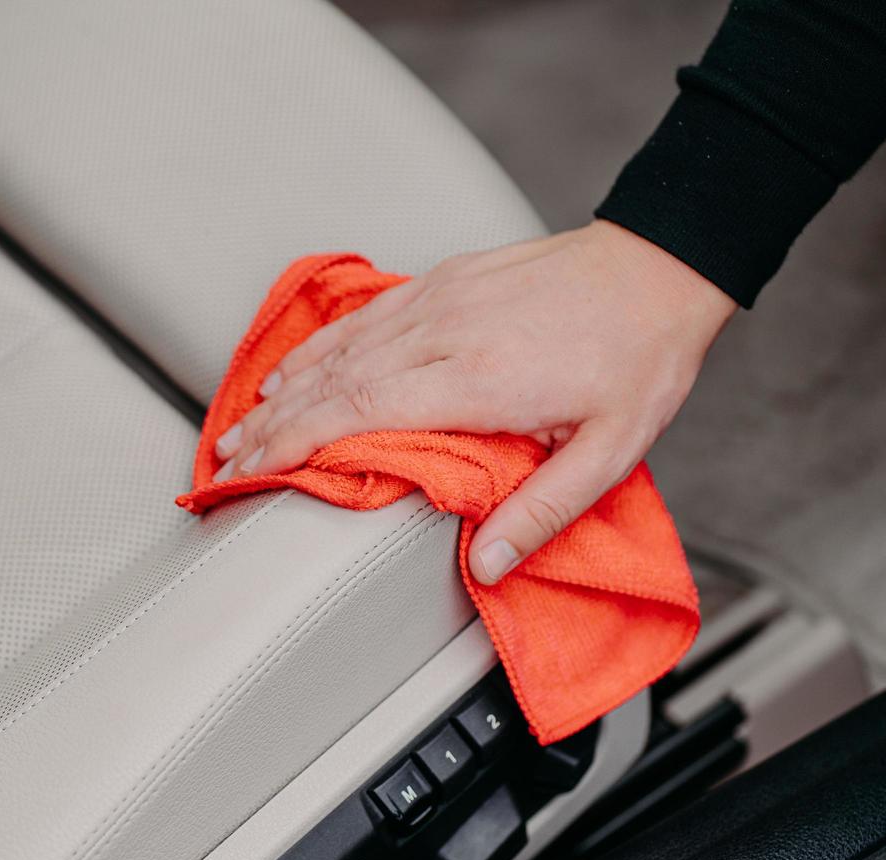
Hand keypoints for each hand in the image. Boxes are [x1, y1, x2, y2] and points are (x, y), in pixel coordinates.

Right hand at [213, 220, 736, 584]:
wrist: (659, 268)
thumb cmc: (637, 359)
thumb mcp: (611, 451)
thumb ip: (543, 511)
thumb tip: (486, 565)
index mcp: (480, 379)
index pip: (358, 412)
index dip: (296, 443)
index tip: (255, 470)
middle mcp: (446, 333)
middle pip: (332, 382)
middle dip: (270, 425)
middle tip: (226, 460)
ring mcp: (440, 299)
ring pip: (339, 347)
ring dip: (283, 387)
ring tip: (241, 424)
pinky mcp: (444, 280)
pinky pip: (364, 316)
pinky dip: (319, 346)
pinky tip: (295, 367)